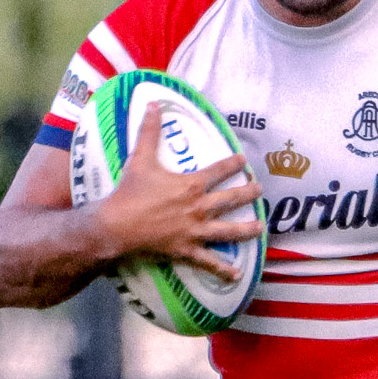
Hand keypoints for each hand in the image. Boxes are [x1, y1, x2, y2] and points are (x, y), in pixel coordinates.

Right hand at [92, 102, 263, 280]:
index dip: (233, 164)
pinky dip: (223, 270)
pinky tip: (237, 275)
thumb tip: (154, 103)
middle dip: (248, 194)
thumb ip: (150, 131)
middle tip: (260, 190)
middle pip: (230, 200)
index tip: (244, 160)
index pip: (219, 171)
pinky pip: (208, 262)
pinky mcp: (186, 250)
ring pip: (227, 231)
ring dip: (246, 230)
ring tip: (261, 228)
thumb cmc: (130, 192)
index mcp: (191, 185)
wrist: (117, 225)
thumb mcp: (141, 158)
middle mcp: (199, 208)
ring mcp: (195, 231)